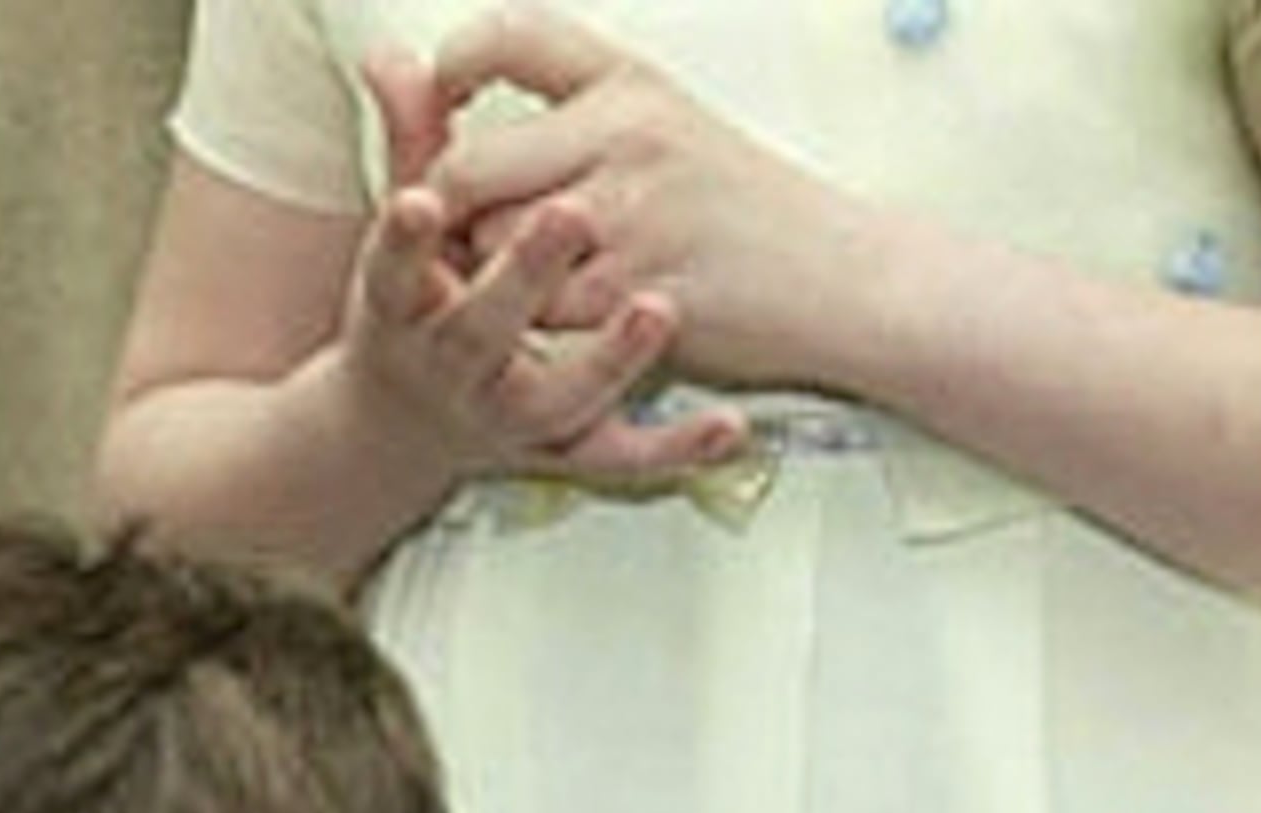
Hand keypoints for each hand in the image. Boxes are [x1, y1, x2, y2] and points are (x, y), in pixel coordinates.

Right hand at [330, 41, 738, 487]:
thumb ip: (412, 141)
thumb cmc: (413, 307)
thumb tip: (389, 55)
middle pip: (477, 332)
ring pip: (555, 399)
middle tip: (571, 214)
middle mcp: (449, 370)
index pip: (392, 270)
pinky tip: (729, 427)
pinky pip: (618, 459)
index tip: (422, 199)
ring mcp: (505, 416)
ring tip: (658, 309)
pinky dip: (673, 450)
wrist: (398, 430)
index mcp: (402, 311)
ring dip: (608, 359)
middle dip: (521, 276)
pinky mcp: (556, 452)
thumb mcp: (402, 236)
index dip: (407, 238)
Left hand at [427, 8, 869, 398]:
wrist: (841, 281)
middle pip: (465, 168)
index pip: (508, 37)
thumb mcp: (659, 127)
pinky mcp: (637, 293)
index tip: (447, 104)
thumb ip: (558, 107)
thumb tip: (419, 73)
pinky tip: (569, 321)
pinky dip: (537, 328)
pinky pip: (536, 314)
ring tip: (534, 282)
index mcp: (630, 83)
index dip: (452, 67)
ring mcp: (633, 214)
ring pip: (492, 247)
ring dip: (489, 278)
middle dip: (447, 215)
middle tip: (469, 240)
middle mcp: (629, 133)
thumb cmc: (734, 209)